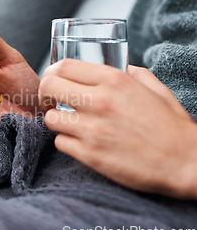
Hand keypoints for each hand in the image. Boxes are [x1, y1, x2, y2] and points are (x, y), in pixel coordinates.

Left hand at [39, 59, 196, 198]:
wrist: (186, 163)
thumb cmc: (171, 126)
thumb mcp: (155, 89)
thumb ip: (134, 74)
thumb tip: (122, 66)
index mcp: (114, 80)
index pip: (63, 66)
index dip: (52, 73)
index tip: (54, 82)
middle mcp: (100, 101)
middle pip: (48, 87)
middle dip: (45, 95)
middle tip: (53, 103)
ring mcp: (93, 129)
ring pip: (50, 119)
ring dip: (57, 121)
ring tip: (70, 124)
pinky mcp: (90, 154)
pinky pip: (60, 143)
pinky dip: (66, 142)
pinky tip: (79, 142)